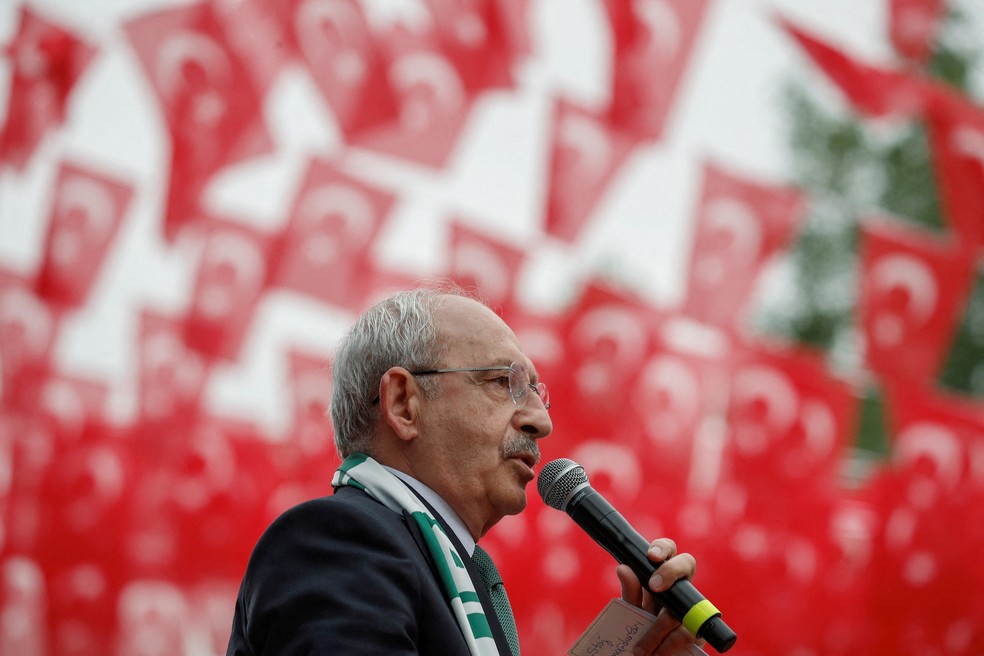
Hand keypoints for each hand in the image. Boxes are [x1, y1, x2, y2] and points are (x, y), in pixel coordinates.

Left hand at [616, 538, 705, 655]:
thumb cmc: (642, 627)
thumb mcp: (633, 609)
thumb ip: (630, 592)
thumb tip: (623, 568)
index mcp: (662, 575)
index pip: (668, 551)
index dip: (663, 547)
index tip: (651, 556)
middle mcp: (680, 586)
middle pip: (687, 563)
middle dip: (670, 570)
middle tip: (653, 587)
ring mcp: (693, 607)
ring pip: (682, 606)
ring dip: (658, 628)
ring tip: (640, 649)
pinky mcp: (700, 629)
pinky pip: (687, 632)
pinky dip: (669, 644)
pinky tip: (656, 653)